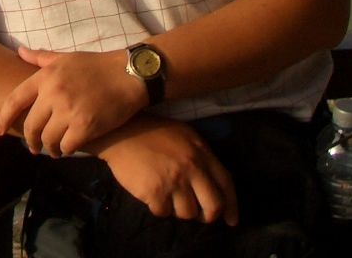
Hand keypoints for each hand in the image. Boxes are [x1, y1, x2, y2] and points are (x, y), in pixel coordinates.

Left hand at [0, 47, 145, 157]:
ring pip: (48, 139)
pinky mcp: (85, 126)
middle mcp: (53, 94)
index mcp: (45, 76)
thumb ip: (41, 58)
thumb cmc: (97, 65)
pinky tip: (68, 149)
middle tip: (34, 147)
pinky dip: (66, 150)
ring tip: (54, 150)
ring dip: (49, 148)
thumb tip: (19, 51)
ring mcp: (69, 111)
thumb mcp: (66, 57)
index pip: (15, 100)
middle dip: (30, 140)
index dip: (3, 118)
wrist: (129, 75)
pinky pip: (67, 146)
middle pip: (31, 125)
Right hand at [94, 117, 238, 225]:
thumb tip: (213, 185)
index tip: (231, 220)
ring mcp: (174, 181)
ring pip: (188, 213)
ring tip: (168, 196)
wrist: (120, 132)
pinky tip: (152, 193)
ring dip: (179, 210)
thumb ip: (200, 156)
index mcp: (201, 152)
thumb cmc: (152, 133)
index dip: (231, 205)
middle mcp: (191, 168)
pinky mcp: (156, 192)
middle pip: (213, 206)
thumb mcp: (184, 135)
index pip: (226, 183)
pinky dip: (159, 208)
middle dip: (208, 216)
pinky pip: (164, 213)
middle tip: (200, 216)